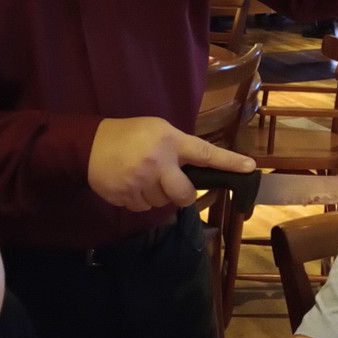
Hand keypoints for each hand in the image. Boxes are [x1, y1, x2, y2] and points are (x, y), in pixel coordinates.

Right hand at [88, 116, 254, 211]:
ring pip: (163, 203)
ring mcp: (142, 182)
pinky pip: (144, 208)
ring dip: (157, 195)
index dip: (229, 161)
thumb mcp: (157, 129)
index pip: (205, 152)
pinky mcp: (127, 197)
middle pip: (185, 195)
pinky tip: (130, 184)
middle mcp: (159, 162)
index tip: (250, 167)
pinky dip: (140, 200)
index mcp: (170, 141)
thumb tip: (199, 166)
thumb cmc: (129, 134)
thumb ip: (178, 146)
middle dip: (182, 194)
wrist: (88, 145)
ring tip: (142, 176)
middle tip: (171, 184)